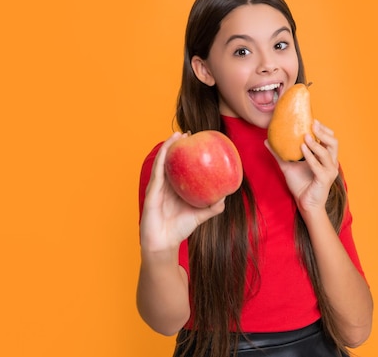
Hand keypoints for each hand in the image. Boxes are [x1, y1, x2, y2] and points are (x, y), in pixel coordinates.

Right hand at [139, 132, 225, 252]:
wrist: (164, 244)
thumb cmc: (179, 230)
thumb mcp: (200, 216)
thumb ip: (212, 207)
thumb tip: (225, 197)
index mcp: (175, 188)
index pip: (180, 166)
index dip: (186, 153)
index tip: (196, 140)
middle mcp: (165, 185)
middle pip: (170, 160)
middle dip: (177, 145)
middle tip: (188, 133)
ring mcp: (157, 187)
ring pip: (162, 162)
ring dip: (168, 146)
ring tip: (177, 135)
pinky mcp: (151, 191)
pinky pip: (157, 172)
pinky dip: (162, 158)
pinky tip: (167, 149)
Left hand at [266, 120, 339, 213]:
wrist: (305, 204)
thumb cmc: (300, 185)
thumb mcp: (288, 166)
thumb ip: (279, 154)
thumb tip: (267, 140)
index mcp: (326, 158)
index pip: (330, 139)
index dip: (323, 129)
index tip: (312, 120)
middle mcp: (331, 163)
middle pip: (334, 142)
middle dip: (323, 132)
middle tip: (312, 124)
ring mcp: (329, 171)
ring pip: (327, 153)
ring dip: (316, 143)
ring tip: (305, 136)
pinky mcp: (324, 179)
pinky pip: (318, 166)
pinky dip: (310, 156)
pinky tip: (302, 149)